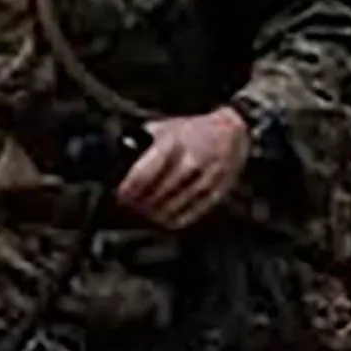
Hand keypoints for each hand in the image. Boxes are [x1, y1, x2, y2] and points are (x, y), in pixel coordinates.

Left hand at [113, 107, 248, 230]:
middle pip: (158, 192)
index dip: (129, 190)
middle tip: (130, 209)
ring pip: (176, 204)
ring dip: (157, 214)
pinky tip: (167, 222)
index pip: (144, 174)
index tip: (121, 196)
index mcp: (172, 143)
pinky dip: (179, 219)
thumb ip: (142, 141)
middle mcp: (190, 160)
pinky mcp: (219, 189)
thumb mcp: (164, 128)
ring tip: (146, 217)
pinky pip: (196, 210)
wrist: (233, 130)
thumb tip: (118, 153)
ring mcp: (206, 176)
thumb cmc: (193, 130)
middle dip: (140, 204)